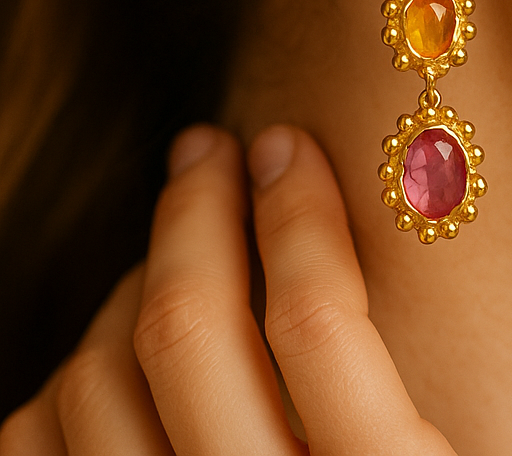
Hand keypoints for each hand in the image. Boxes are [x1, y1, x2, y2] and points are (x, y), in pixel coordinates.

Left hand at [0, 125, 458, 455]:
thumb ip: (415, 386)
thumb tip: (362, 248)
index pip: (313, 321)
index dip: (294, 211)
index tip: (286, 143)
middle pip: (187, 332)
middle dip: (193, 213)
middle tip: (209, 149)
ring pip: (93, 384)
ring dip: (132, 285)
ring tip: (174, 250)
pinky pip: (38, 450)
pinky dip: (62, 380)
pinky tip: (115, 350)